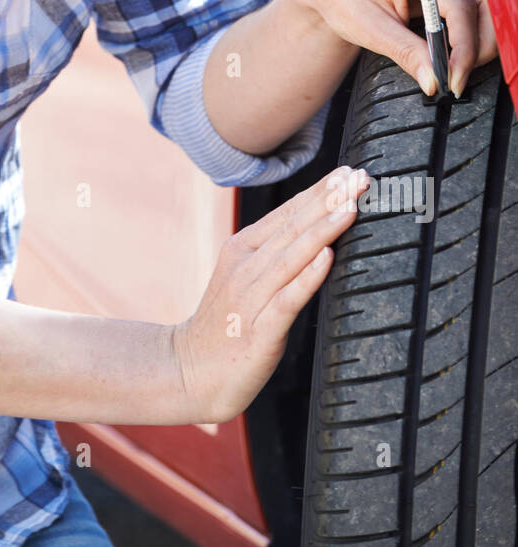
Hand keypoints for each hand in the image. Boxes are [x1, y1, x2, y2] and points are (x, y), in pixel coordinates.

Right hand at [170, 167, 368, 423]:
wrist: (187, 373)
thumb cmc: (224, 327)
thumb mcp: (244, 281)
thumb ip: (275, 256)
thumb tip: (316, 236)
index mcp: (241, 250)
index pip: (286, 214)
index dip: (319, 191)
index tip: (349, 173)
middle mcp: (244, 267)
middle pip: (292, 227)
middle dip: (328, 199)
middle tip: (359, 177)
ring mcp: (250, 298)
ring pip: (292, 256)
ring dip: (323, 228)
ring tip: (350, 206)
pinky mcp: (259, 331)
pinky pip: (287, 298)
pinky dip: (308, 276)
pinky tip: (328, 256)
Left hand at [290, 0, 496, 97]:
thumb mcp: (370, 29)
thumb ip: (407, 54)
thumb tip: (436, 81)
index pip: (460, 6)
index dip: (464, 48)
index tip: (454, 80)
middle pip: (485, 1)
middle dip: (480, 44)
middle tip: (456, 76)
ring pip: (489, 2)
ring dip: (481, 37)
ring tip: (454, 64)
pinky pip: (480, 1)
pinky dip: (475, 28)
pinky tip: (454, 48)